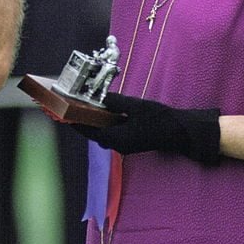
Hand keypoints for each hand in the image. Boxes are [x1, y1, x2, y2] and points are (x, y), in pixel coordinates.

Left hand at [74, 92, 220, 165]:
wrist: (181, 132)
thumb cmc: (160, 120)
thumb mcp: (137, 106)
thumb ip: (117, 102)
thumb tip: (100, 98)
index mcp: (117, 139)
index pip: (89, 131)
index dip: (75, 122)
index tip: (63, 114)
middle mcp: (118, 145)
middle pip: (94, 133)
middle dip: (81, 121)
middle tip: (70, 108)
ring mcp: (125, 145)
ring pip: (103, 133)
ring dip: (93, 122)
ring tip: (83, 108)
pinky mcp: (131, 141)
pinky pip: (112, 132)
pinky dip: (104, 123)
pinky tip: (103, 112)